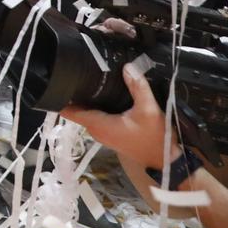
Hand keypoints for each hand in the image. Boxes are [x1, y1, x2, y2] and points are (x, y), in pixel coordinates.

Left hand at [62, 64, 176, 168]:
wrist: (167, 161)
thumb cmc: (156, 139)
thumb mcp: (149, 111)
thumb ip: (138, 88)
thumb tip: (127, 66)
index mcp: (97, 124)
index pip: (69, 110)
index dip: (61, 95)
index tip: (60, 78)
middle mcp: (95, 130)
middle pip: (77, 107)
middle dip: (76, 91)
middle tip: (79, 70)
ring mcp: (102, 132)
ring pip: (87, 111)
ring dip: (88, 97)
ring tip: (90, 77)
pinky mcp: (110, 133)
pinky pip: (96, 115)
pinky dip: (97, 104)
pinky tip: (104, 92)